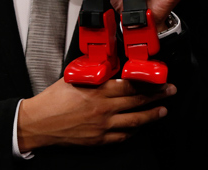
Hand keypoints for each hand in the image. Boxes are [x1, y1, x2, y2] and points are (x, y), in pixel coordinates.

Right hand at [17, 78, 176, 149]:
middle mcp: (103, 109)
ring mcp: (102, 126)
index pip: (132, 86)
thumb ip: (96, 74)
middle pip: (138, 102)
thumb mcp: (76, 77)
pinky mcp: (98, 140)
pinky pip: (121, 136)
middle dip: (158, 96)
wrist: (37, 123)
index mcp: (99, 91)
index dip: (149, 83)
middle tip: (170, 91)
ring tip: (163, 110)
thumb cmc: (53, 99)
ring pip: (134, 121)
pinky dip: (132, 131)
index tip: (160, 79)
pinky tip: (139, 127)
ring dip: (151, 115)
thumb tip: (112, 68)